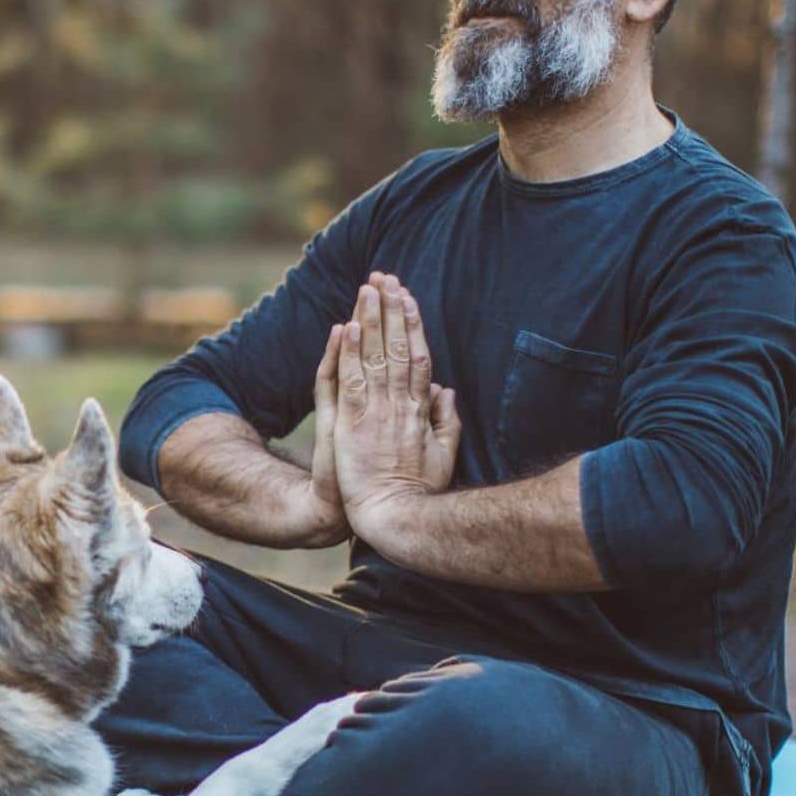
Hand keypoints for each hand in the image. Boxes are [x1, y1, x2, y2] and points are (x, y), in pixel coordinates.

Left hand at [321, 274, 461, 533]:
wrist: (392, 518)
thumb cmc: (419, 492)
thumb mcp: (444, 455)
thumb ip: (446, 421)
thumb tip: (446, 390)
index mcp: (420, 409)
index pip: (417, 355)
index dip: (412, 324)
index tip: (407, 297)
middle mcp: (398, 404)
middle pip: (396, 347)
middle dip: (391, 310)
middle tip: (385, 277)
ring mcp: (374, 412)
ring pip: (373, 356)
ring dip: (371, 320)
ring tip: (367, 288)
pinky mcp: (351, 424)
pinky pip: (350, 380)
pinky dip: (350, 352)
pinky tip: (349, 326)